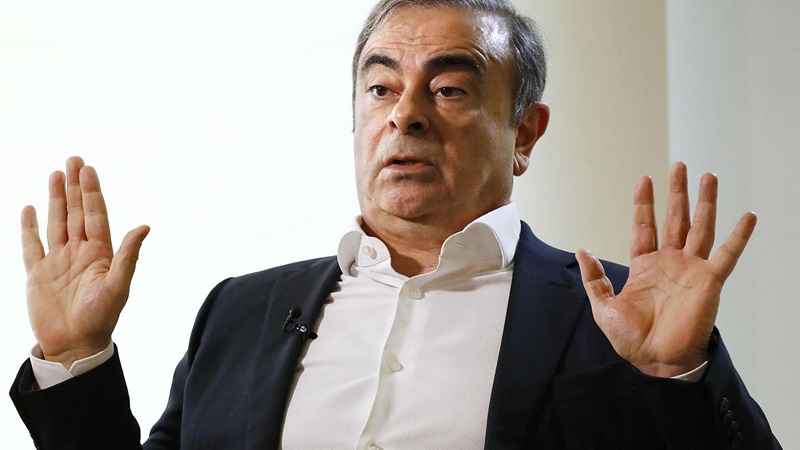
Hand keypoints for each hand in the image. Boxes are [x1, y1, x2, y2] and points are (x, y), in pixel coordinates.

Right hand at [21, 156, 148, 368]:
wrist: (74, 345)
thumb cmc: (101, 318)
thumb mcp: (118, 286)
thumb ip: (128, 256)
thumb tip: (144, 227)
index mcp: (99, 253)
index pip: (95, 214)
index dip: (92, 191)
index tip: (88, 169)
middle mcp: (79, 252)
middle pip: (77, 212)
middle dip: (75, 186)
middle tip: (73, 160)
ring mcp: (58, 261)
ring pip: (56, 222)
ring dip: (56, 199)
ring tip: (56, 175)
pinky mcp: (37, 274)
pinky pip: (32, 245)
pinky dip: (29, 228)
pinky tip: (30, 209)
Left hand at [576, 162, 755, 377]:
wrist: (656, 361)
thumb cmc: (631, 339)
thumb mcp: (603, 307)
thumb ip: (594, 279)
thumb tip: (582, 251)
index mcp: (644, 266)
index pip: (644, 226)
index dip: (644, 204)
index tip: (644, 179)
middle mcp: (669, 263)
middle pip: (674, 219)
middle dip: (676, 192)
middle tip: (679, 166)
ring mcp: (691, 270)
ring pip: (700, 228)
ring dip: (705, 203)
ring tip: (708, 177)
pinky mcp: (710, 282)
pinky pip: (727, 255)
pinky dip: (738, 236)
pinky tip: (747, 216)